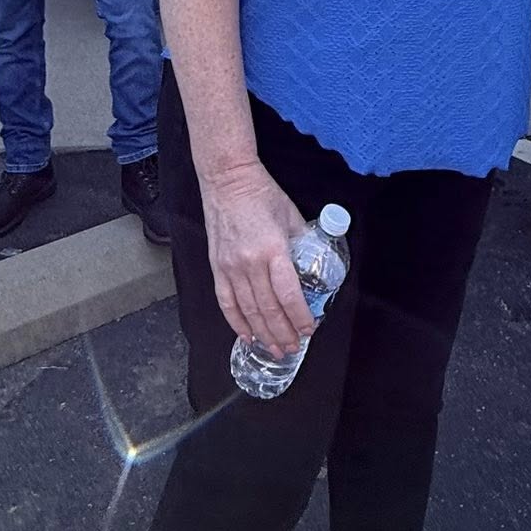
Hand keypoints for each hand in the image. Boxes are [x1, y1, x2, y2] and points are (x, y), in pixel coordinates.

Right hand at [201, 163, 315, 357]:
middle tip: (293, 347)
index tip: (308, 329)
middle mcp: (249, 263)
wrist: (228, 181)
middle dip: (283, 333)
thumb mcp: (292, 217)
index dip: (299, 317)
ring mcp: (230, 267)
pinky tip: (246, 335)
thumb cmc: (261, 194)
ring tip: (274, 349)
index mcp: (273, 250)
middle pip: (268, 309)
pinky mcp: (217, 266)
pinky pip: (226, 301)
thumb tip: (313, 264)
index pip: (288, 294)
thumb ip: (302, 243)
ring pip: (248, 310)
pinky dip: (236, 321)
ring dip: (263, 333)